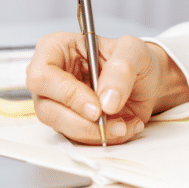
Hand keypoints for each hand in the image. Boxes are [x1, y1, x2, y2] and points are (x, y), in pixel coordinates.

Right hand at [26, 32, 188, 144]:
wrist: (145, 80)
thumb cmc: (133, 59)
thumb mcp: (134, 51)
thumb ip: (121, 69)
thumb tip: (106, 99)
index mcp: (56, 48)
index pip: (42, 75)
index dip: (67, 94)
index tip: (96, 106)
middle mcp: (51, 77)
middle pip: (46, 108)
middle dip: (81, 121)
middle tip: (108, 120)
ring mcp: (58, 102)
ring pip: (61, 128)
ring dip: (95, 132)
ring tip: (123, 124)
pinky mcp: (70, 122)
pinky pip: (79, 139)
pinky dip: (104, 137)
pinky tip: (124, 126)